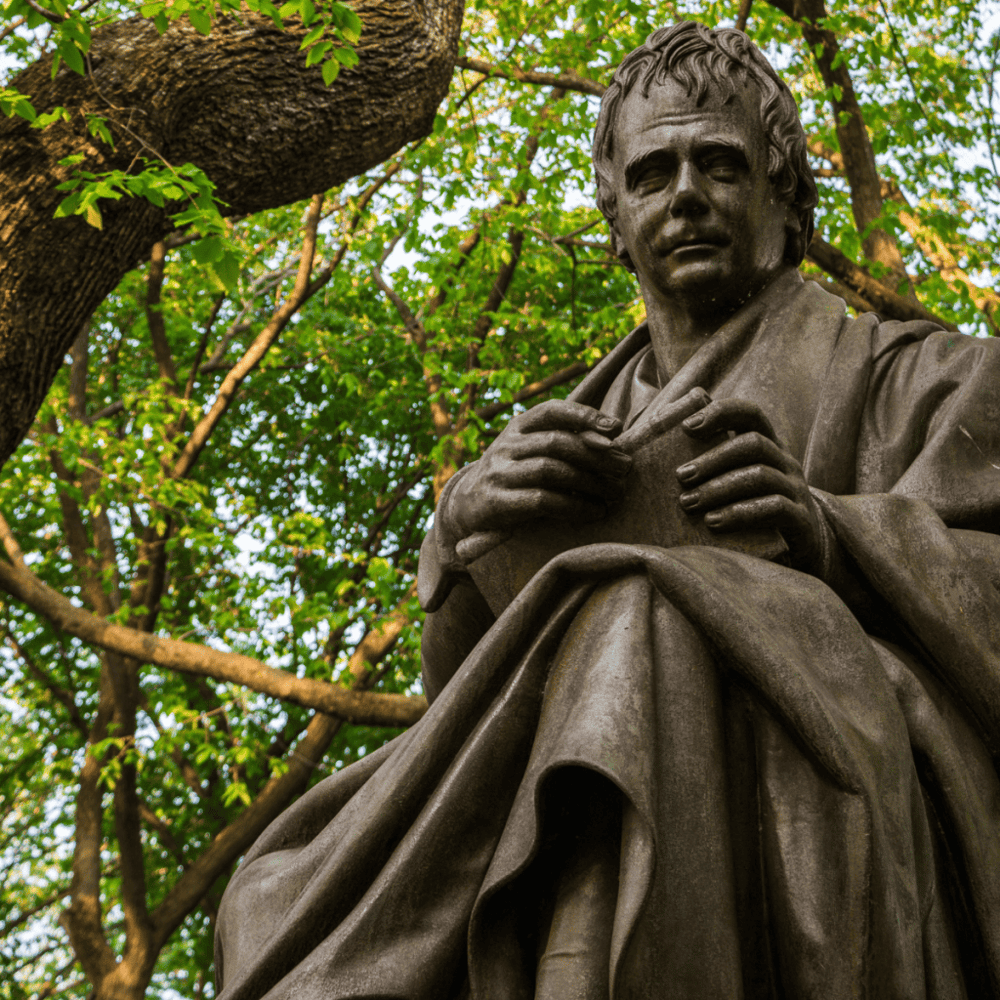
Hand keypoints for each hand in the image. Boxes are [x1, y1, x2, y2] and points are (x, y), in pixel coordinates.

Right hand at [447, 400, 631, 537]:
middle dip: (597, 455)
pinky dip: (574, 506)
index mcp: (517, 426)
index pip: (552, 410)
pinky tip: (595, 511)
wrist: (467, 505)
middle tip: (625, 468)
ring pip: (551, 470)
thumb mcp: (529, 449)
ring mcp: (499, 473)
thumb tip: (613, 438)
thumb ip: (562, 441)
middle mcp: (506, 446)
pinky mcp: (497, 502)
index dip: (584, 416)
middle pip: (557, 442)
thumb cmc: (514, 474)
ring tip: (615, 492)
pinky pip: (542, 501)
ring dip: (590, 482)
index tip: (616, 428)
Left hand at [675, 394, 830, 573]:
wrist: (804, 547)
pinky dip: (740, 513)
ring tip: (688, 503)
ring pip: (761, 476)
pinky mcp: (801, 520)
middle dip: (713, 458)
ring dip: (719, 488)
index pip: (750, 415)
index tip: (685, 427)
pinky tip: (713, 522)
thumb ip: (712, 461)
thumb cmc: (756, 508)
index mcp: (768, 447)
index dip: (721, 412)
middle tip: (681, 476)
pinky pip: (775, 508)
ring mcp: (796, 490)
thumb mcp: (739, 480)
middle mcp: (785, 463)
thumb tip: (668, 436)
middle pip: (754, 444)